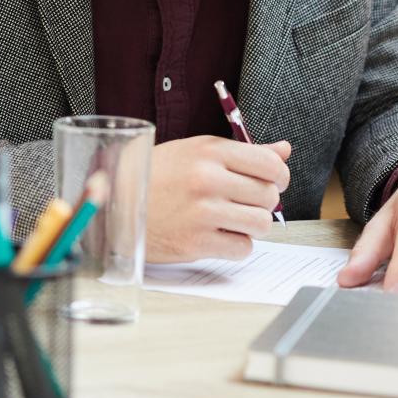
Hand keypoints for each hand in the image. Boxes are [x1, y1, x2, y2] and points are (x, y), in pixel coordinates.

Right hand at [145, 135, 291, 263]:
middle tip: (242, 203)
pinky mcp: (196, 242)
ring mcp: (202, 212)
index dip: (278, 176)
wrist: (114, 203)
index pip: (270, 164)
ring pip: (261, 224)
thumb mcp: (194, 152)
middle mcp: (207, 179)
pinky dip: (235, 245)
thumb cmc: (154, 175)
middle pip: (269, 196)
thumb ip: (241, 152)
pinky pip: (243, 248)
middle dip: (262, 202)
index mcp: (209, 152)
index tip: (271, 183)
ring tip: (231, 220)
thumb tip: (284, 150)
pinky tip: (217, 235)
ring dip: (251, 225)